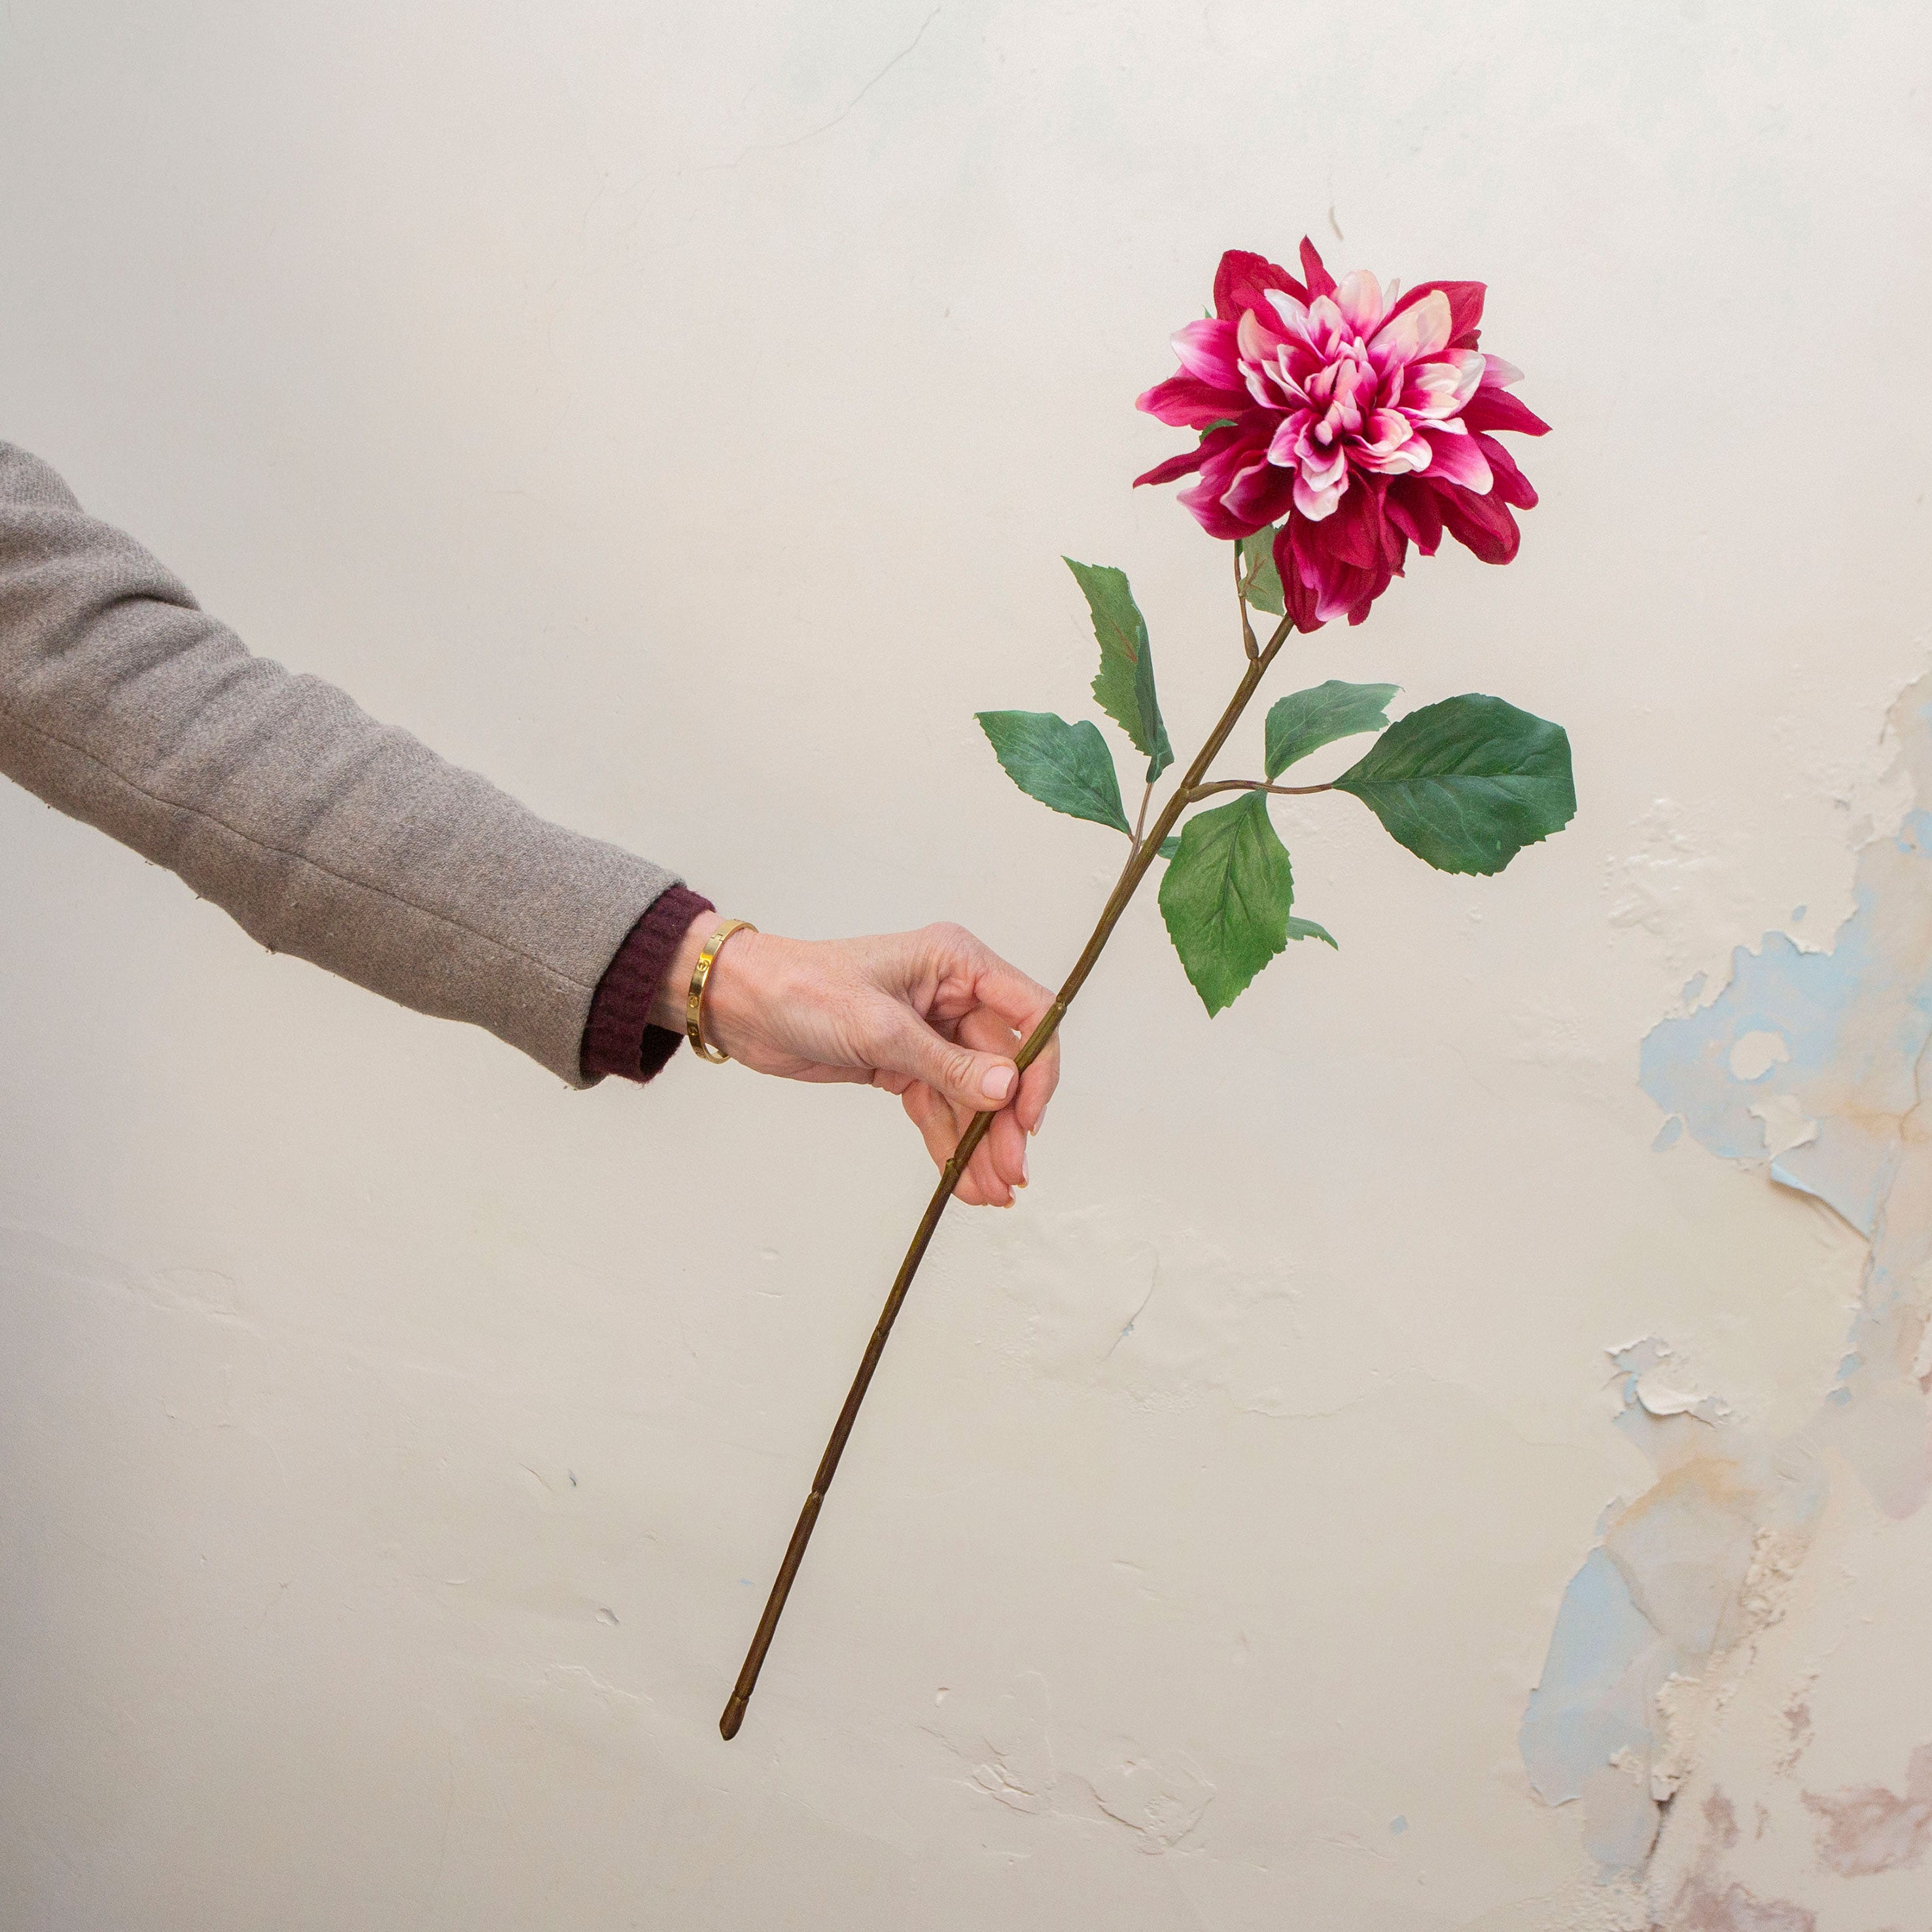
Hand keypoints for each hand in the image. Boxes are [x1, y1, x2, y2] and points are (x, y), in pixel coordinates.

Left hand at [656, 919, 1059, 1206]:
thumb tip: (1005, 1089)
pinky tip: (963, 1181)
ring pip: (972, 1096)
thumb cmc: (803, 988)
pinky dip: (951, 1144)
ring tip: (992, 1193)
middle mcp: (952, 996)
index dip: (1037, 1067)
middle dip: (1006, 1123)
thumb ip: (946, 1062)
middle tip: (1011, 1174)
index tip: (1029, 1118)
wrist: (742, 1005)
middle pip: (1002, 1066)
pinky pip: (941, 1108)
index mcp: (956, 964)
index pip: (1028, 1013)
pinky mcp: (904, 1064)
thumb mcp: (878, 1026)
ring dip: (982, 1144)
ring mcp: (929, 1033)